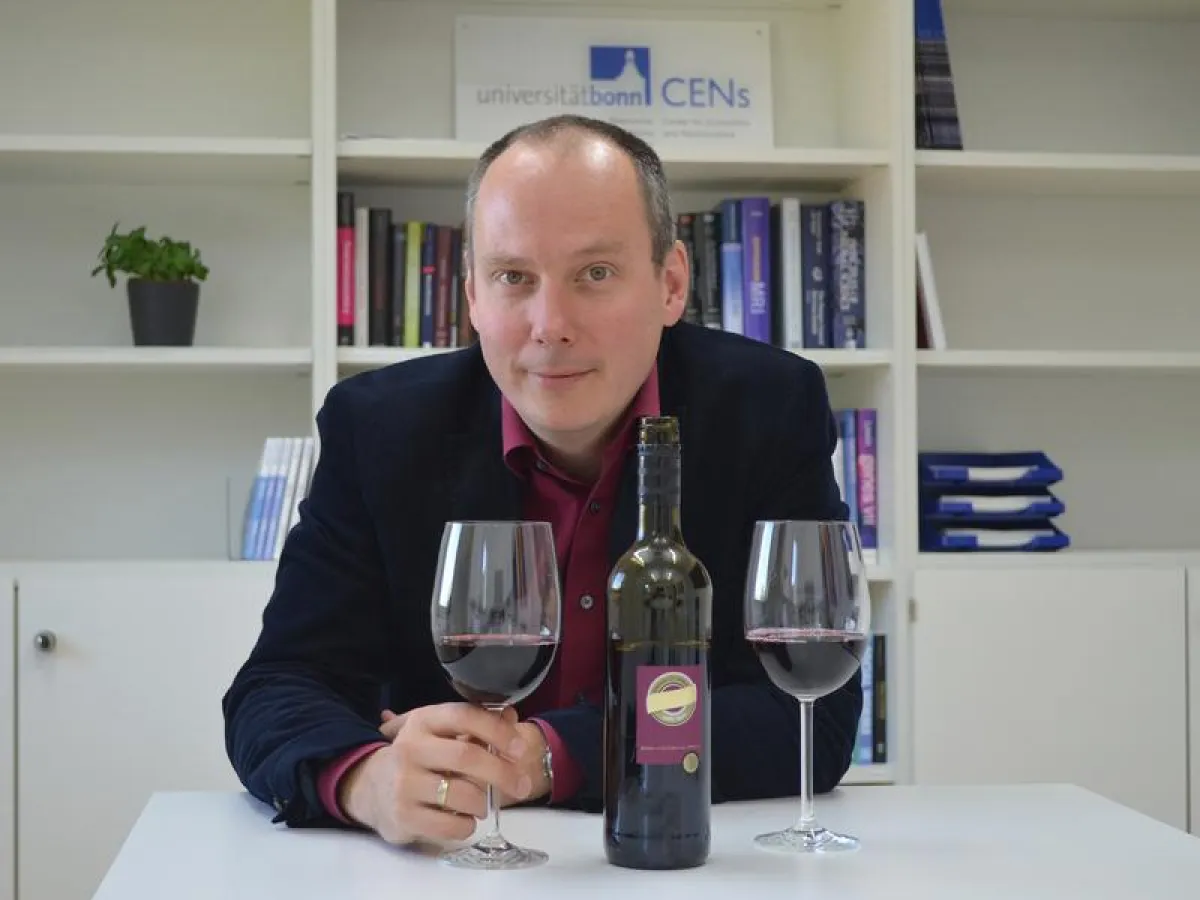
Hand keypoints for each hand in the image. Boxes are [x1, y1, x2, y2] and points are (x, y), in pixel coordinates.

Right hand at [337, 702, 533, 844]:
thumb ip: (475, 725)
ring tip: (483, 803)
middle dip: (503, 773)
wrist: (369, 787)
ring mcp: (404, 783)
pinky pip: (450, 826)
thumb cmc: (418, 757)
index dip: (498, 731)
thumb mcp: (440, 733)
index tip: (520, 748)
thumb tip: (510, 716)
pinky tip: (465, 820)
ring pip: (462, 794)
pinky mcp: (404, 816)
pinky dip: (467, 825)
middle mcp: (410, 748)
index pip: (465, 716)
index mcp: (423, 720)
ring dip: (483, 802)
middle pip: (467, 757)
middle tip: (522, 785)